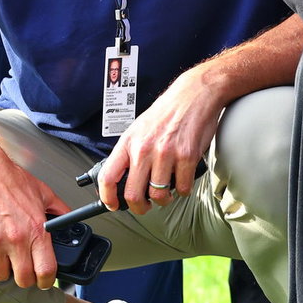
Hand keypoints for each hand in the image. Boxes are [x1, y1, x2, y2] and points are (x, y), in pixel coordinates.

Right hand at [0, 147, 71, 289]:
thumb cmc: (12, 180)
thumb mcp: (44, 193)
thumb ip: (60, 210)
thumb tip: (70, 221)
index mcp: (36, 229)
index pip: (46, 270)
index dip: (47, 281)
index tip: (44, 281)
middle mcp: (15, 239)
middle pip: (23, 279)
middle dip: (25, 278)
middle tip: (23, 269)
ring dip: (3, 270)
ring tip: (4, 256)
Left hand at [99, 68, 220, 213]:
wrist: (194, 94)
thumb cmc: (167, 111)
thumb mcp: (139, 128)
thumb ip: (130, 151)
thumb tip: (123, 178)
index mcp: (129, 142)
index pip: (108, 177)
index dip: (107, 197)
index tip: (112, 205)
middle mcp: (144, 149)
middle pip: (133, 194)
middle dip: (139, 208)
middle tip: (145, 206)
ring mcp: (166, 154)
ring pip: (159, 195)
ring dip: (164, 200)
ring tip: (167, 193)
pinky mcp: (187, 156)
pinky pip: (182, 187)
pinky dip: (183, 190)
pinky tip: (182, 182)